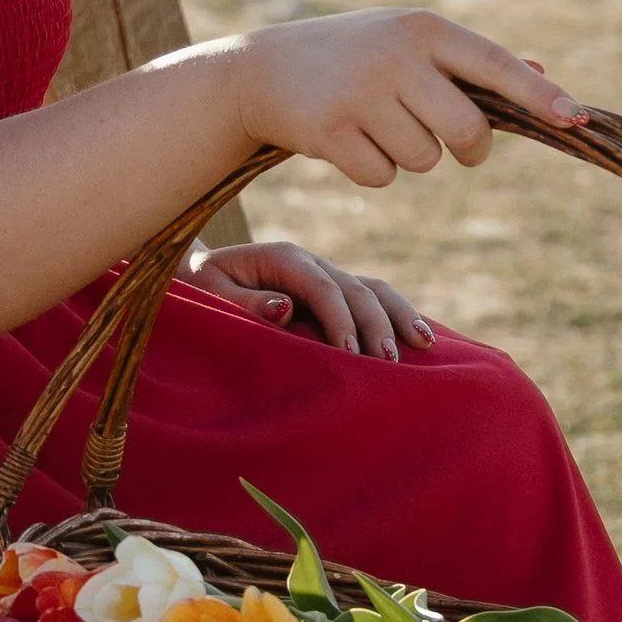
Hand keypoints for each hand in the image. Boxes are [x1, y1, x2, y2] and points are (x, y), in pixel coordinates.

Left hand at [184, 237, 434, 360]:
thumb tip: (287, 308)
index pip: (323, 287)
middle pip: (356, 288)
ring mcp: (325, 274)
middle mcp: (310, 262)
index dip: (340, 320)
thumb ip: (244, 301)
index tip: (350, 354)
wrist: (197, 272)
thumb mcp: (209, 291)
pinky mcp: (332, 291)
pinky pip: (372, 299)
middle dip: (375, 325)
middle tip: (386, 364)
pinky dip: (397, 315)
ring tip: (424, 346)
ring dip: (398, 316)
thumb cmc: (198, 286)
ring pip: (373, 289)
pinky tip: (421, 337)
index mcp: (282, 258)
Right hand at [227, 11, 583, 190]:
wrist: (259, 69)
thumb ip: (470, 62)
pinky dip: (371, 170)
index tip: (575, 117)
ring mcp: (360, 91)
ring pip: (424, 160)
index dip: (538, 94)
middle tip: (449, 141)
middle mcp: (396, 55)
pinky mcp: (329, 128)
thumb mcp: (407, 42)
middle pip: (466, 130)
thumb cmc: (353, 55)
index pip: (495, 65)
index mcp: (424, 28)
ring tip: (374, 124)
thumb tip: (541, 72)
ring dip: (408, 156)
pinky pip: (382, 178)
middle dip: (467, 148)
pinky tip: (346, 139)